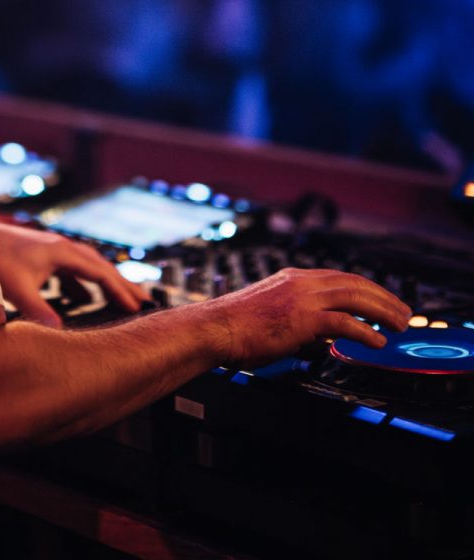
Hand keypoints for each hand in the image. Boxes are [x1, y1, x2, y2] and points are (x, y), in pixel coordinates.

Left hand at [0, 221, 146, 327]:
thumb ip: (38, 311)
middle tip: (144, 301)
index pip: (101, 272)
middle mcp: (62, 248)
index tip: (137, 307)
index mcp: (62, 253)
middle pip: (101, 266)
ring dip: (105, 283)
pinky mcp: (42, 255)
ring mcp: (52, 250)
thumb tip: (59, 334)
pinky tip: (81, 297)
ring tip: (120, 299)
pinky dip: (83, 283)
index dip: (120, 290)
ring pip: (87, 267)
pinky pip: (72, 269)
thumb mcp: (16, 288)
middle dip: (122, 285)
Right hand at [208, 267, 411, 368]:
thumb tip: (320, 337)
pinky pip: (344, 323)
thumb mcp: (274, 314)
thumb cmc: (238, 326)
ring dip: (382, 312)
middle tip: (402, 312)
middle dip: (383, 298)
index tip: (383, 301)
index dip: (367, 289)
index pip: (341, 278)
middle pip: (354, 284)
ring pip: (355, 298)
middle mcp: (302, 282)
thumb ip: (299, 319)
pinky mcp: (303, 318)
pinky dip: (365, 332)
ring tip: (398, 325)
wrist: (217, 327)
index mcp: (295, 278)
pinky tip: (376, 342)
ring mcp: (303, 298)